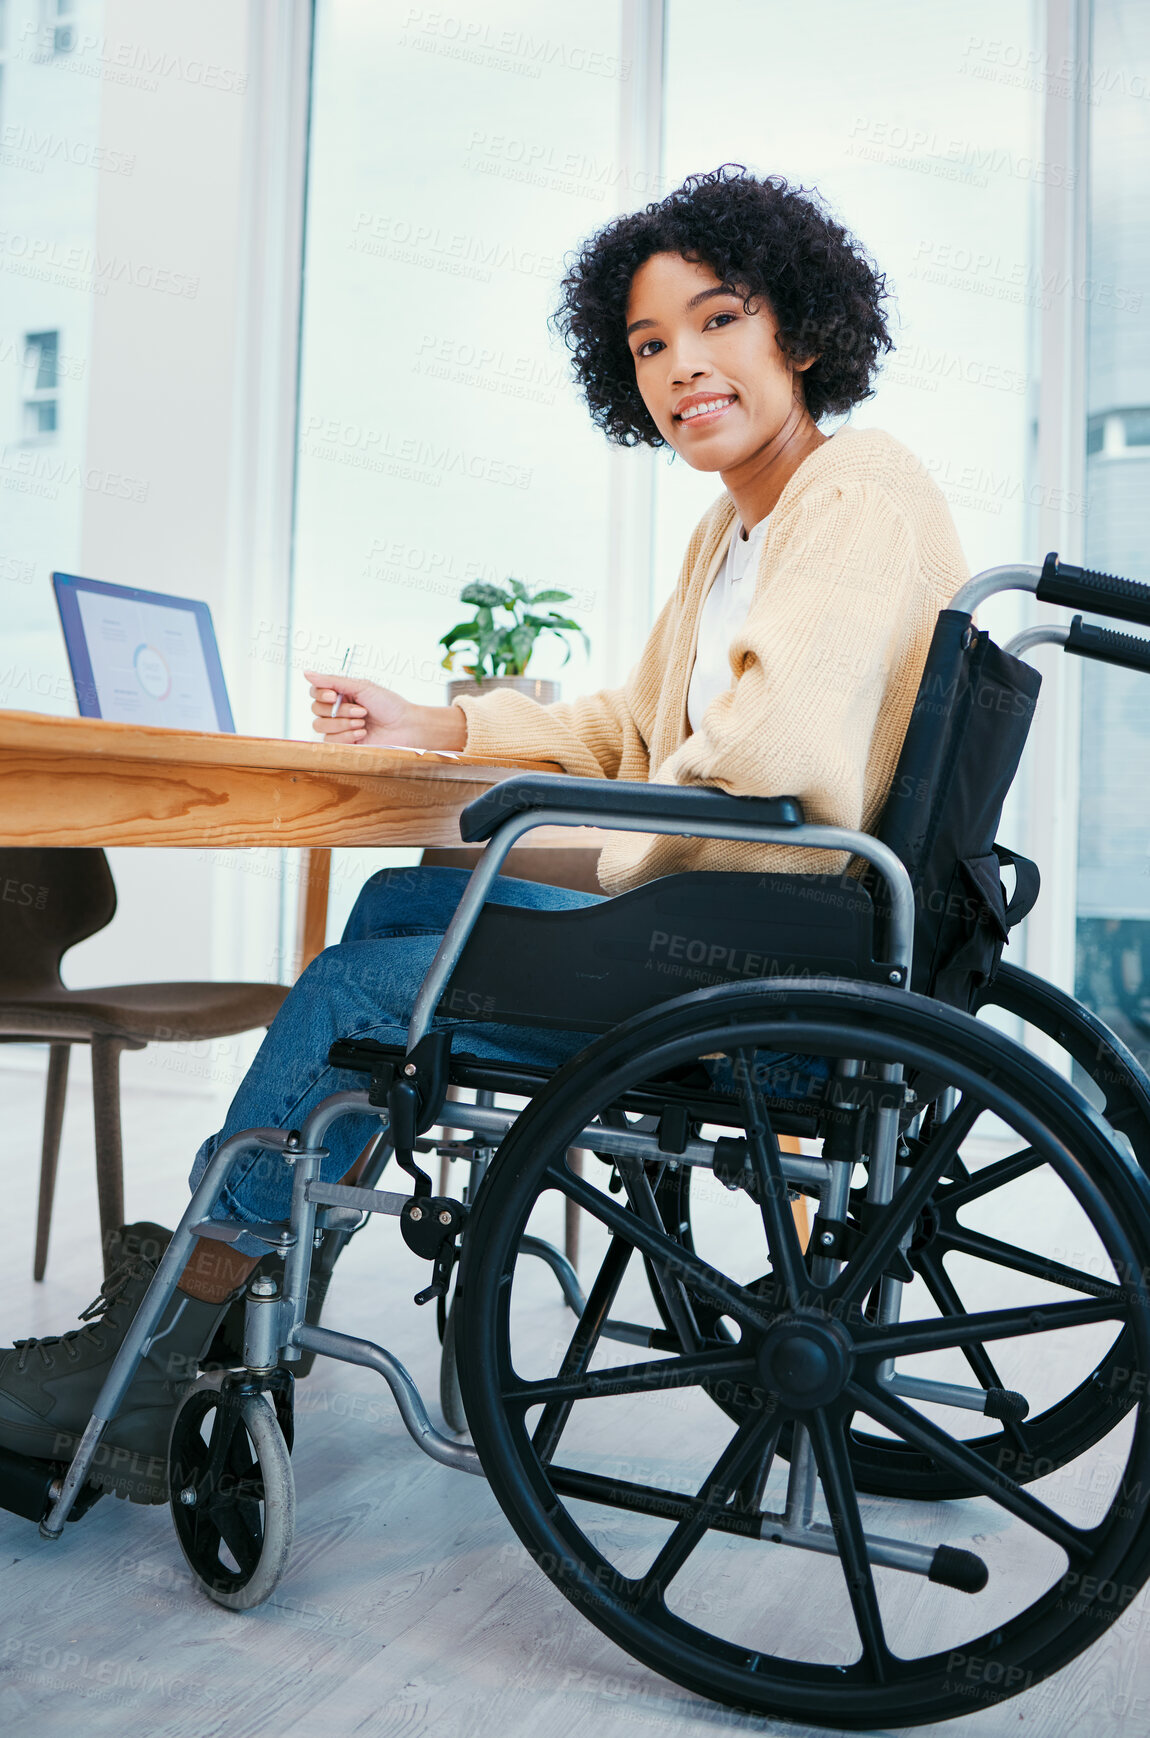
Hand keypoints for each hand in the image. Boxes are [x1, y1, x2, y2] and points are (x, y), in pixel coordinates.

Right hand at [303, 671, 466, 750]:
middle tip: (362, 711)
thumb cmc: (389, 705)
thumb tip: (306, 673)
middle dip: (339, 710)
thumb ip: (333, 681)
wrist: (405, 726)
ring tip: (363, 723)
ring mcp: (339, 729)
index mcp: (341, 695)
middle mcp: (337, 711)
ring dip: (343, 723)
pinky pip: (330, 740)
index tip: (335, 695)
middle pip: (315, 709)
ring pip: (320, 725)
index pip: (315, 692)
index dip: (320, 693)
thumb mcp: (361, 687)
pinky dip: (346, 735)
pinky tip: (362, 734)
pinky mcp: (343, 745)